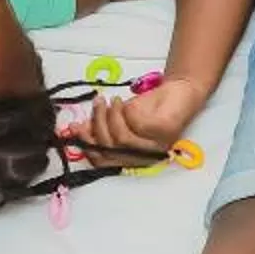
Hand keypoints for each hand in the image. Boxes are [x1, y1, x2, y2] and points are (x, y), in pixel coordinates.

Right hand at [77, 75, 204, 160]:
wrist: (178, 91)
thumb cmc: (149, 108)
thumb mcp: (119, 117)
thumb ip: (101, 125)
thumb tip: (76, 128)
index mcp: (133, 159)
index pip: (104, 163)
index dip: (87, 146)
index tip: (76, 128)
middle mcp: (145, 158)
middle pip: (111, 152)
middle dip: (97, 127)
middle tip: (96, 105)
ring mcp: (157, 146)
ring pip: (122, 139)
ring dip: (110, 116)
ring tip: (110, 100)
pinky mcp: (166, 132)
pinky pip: (136, 125)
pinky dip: (126, 112)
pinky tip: (124, 102)